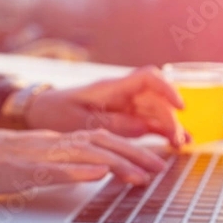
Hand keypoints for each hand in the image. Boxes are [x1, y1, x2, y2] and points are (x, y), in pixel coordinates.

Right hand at [0, 128, 165, 195]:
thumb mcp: (26, 162)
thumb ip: (56, 164)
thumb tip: (85, 169)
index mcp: (50, 142)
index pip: (96, 141)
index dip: (127, 150)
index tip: (150, 163)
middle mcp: (46, 143)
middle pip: (98, 143)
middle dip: (133, 154)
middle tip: (159, 167)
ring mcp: (32, 154)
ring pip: (81, 152)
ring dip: (115, 161)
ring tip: (140, 173)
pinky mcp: (15, 169)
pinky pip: (49, 168)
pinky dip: (76, 169)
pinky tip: (97, 172)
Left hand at [25, 66, 190, 147]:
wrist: (40, 112)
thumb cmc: (55, 112)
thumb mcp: (79, 121)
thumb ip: (111, 125)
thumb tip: (143, 129)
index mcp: (111, 88)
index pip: (147, 78)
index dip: (168, 89)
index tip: (181, 107)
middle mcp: (122, 94)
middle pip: (156, 100)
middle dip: (170, 118)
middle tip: (178, 141)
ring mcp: (124, 106)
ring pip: (155, 112)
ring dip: (170, 126)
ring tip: (182, 145)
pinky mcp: (123, 118)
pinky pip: (147, 122)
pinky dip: (161, 131)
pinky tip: (174, 143)